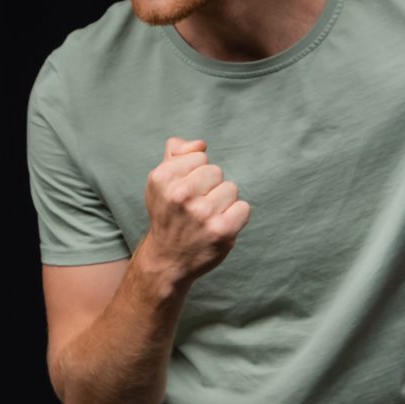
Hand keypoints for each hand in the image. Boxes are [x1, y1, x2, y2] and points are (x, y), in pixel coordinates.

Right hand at [138, 137, 250, 286]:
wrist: (167, 259)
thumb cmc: (168, 216)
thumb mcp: (160, 183)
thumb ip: (176, 155)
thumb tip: (200, 144)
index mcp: (162, 178)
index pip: (199, 157)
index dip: (194, 173)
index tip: (184, 191)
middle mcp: (180, 194)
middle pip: (216, 171)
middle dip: (210, 187)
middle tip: (195, 206)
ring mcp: (202, 213)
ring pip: (231, 189)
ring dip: (223, 202)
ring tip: (206, 218)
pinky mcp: (222, 230)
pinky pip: (243, 207)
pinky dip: (235, 217)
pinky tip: (218, 226)